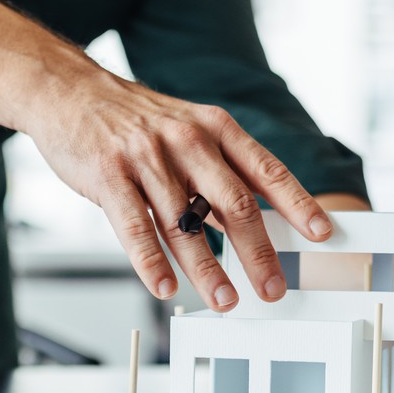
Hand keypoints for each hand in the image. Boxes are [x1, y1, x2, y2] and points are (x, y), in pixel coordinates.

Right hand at [23, 64, 331, 312]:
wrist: (71, 92)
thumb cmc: (136, 121)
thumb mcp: (190, 131)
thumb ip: (222, 174)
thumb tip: (259, 225)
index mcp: (216, 128)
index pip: (267, 170)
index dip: (297, 203)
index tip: (322, 232)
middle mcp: (187, 140)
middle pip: (233, 203)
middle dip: (259, 252)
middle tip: (273, 288)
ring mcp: (147, 157)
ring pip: (185, 223)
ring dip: (208, 269)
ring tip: (225, 300)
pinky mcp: (109, 175)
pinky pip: (135, 226)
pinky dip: (151, 261)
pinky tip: (165, 286)